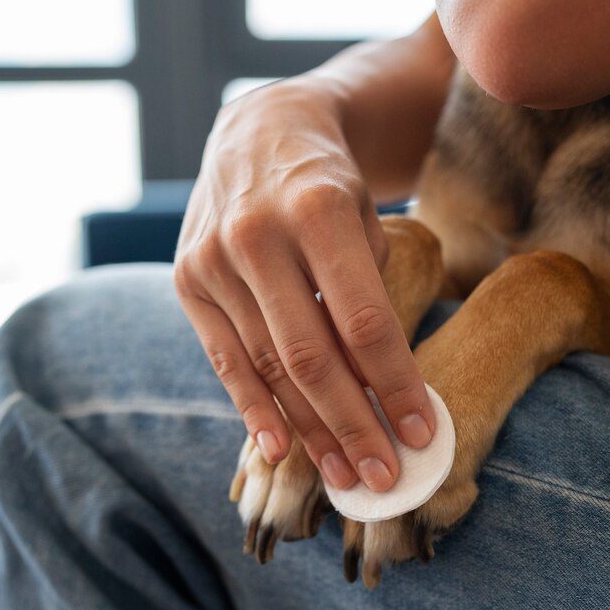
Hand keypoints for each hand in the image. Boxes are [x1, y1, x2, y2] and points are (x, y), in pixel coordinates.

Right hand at [175, 82, 436, 491]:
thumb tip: (387, 392)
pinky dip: (253, 410)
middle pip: (310, 356)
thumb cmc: (330, 185)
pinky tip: (283, 451)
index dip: (395, 384)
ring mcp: (212, 259)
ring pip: (267, 367)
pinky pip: (224, 360)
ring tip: (347, 475)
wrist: (258, 131)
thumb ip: (372, 292)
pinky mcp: (185, 280)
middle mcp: (256, 234)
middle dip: (353, 425)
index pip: (364, 320)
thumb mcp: (367, 217)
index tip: (424, 432)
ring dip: (311, 431)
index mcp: (317, 210)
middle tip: (385, 478)